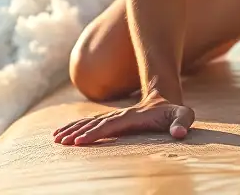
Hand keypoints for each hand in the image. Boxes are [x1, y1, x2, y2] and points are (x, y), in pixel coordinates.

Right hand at [52, 94, 194, 145]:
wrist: (166, 98)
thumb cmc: (175, 112)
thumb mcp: (184, 116)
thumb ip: (183, 123)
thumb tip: (179, 134)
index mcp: (132, 116)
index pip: (110, 125)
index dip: (94, 133)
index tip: (79, 141)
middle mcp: (120, 115)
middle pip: (94, 124)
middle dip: (76, 132)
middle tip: (60, 142)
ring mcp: (114, 116)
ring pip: (88, 122)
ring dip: (72, 129)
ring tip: (55, 138)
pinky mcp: (111, 120)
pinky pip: (89, 123)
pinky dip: (75, 128)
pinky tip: (63, 133)